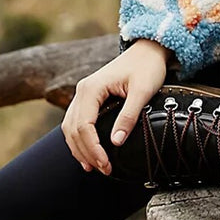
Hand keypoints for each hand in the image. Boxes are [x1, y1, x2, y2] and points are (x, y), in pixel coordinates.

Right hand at [61, 39, 171, 175]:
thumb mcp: (143, 91)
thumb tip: (116, 143)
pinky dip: (80, 139)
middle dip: (86, 153)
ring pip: (71, 128)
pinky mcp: (89, 98)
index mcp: (92, 88)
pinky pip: (77, 122)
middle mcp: (82, 91)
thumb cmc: (147, 67)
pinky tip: (88, 153)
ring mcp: (83, 94)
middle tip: (103, 169)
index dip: (93, 149)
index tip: (106, 164)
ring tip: (94, 167)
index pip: (84, 126)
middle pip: (73, 130)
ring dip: (80, 149)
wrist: (148, 50)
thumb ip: (129, 116)